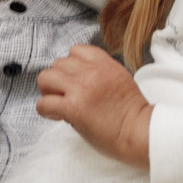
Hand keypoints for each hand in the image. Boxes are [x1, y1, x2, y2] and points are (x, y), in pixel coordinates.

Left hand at [36, 44, 151, 168]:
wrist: (139, 132)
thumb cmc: (132, 113)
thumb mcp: (120, 80)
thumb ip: (99, 74)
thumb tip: (75, 83)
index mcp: (105, 64)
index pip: (76, 51)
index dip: (71, 66)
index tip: (75, 81)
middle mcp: (91, 72)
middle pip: (58, 63)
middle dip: (58, 79)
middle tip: (65, 96)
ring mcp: (81, 88)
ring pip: (45, 78)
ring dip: (48, 91)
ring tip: (58, 104)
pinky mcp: (73, 108)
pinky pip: (44, 103)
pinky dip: (46, 110)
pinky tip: (58, 116)